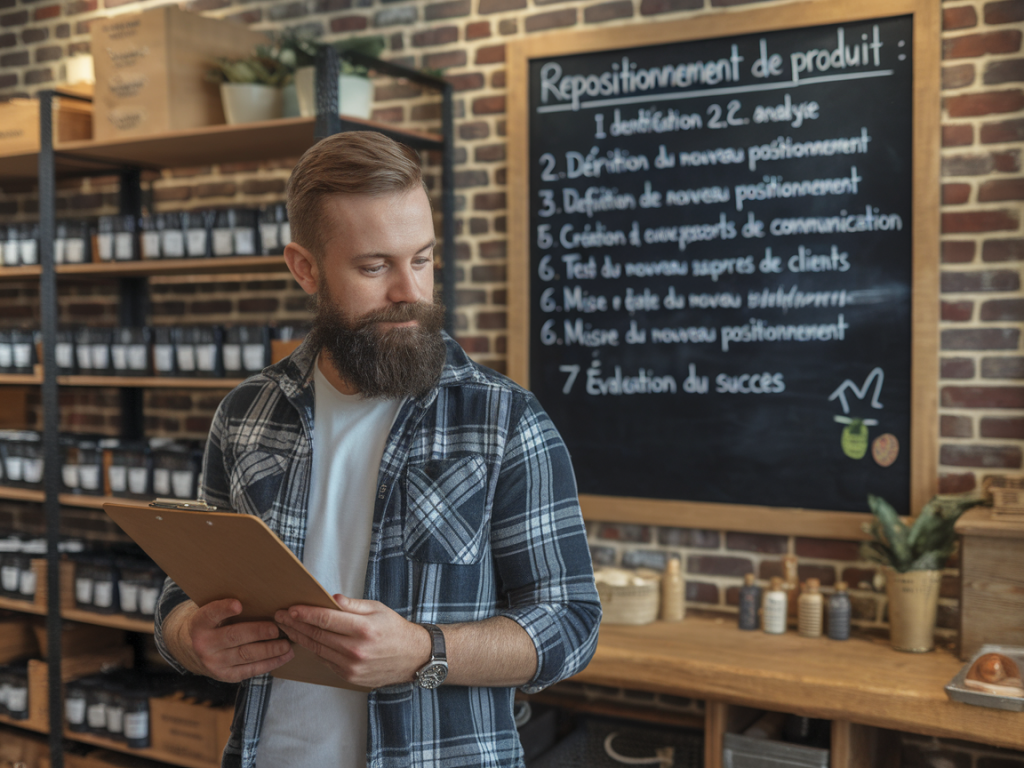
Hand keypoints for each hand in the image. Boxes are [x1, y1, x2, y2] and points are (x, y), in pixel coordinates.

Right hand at [173, 598, 294, 682]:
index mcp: (199, 624)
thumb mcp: (212, 612)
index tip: (238, 604)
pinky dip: (270, 663)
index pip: (210, 614)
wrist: (194, 649)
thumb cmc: (214, 622)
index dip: (223, 609)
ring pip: (245, 655)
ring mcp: (214, 663)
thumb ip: (227, 606)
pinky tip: (285, 656)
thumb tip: (261, 594)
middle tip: (276, 629)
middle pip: (233, 637)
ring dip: (269, 650)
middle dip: (257, 633)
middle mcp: (203, 645)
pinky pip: (251, 670)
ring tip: (287, 644)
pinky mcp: (226, 676)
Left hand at [275, 594, 429, 688]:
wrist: (412, 657)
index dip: (306, 613)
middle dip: (296, 624)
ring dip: (299, 637)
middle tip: (280, 616)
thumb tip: (330, 598)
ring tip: (287, 627)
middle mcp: (356, 650)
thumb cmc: (394, 629)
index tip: (291, 608)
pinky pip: (325, 661)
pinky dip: (314, 650)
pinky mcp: (350, 677)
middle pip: (317, 635)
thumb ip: (352, 605)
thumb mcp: (377, 608)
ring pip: (317, 649)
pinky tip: (305, 640)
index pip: (326, 619)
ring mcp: (352, 667)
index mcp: (363, 629)